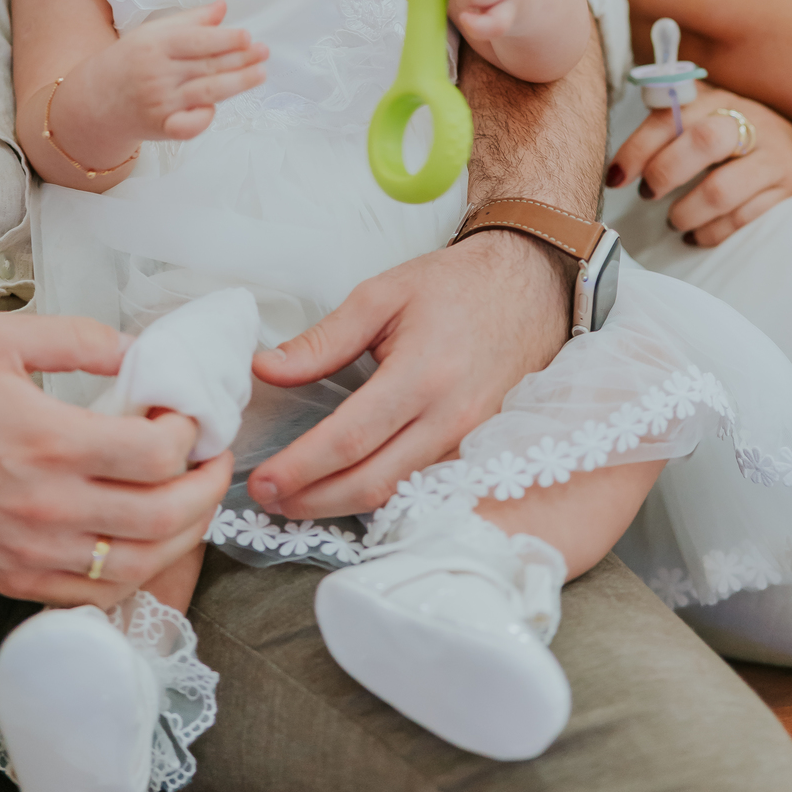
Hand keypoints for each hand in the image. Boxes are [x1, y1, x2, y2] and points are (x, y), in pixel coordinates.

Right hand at [0, 313, 232, 605]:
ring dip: (186, 532)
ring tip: (196, 499)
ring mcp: (36, 553)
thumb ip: (77, 337)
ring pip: (141, 562)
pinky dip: (141, 571)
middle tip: (216, 460)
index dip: (191, 434)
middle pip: (163, 515)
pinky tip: (151, 540)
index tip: (192, 417)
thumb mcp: (2, 339)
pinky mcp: (22, 582)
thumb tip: (137, 351)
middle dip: (208, 487)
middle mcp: (49, 507)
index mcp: (50, 442)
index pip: (156, 453)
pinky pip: (101, 594)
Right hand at [84, 0, 268, 145]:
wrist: (95, 100)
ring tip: (260, 73)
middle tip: (264, 52)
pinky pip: (190, 125)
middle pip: (207, 67)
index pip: (197, 41)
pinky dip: (205, 117)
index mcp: (154, 45)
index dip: (225, 39)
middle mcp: (156, 74)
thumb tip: (223, 7)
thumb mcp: (153, 33)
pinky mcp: (162, 128)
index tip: (248, 36)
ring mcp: (159, 103)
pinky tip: (218, 106)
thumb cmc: (130, 61)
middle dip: (240, 60)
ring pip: (206, 93)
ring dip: (237, 84)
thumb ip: (190, 20)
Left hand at [246, 230, 569, 518]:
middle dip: (312, 500)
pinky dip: (380, 496)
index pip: (350, 439)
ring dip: (341, 506)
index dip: (301, 467)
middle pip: (371, 483)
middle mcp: (450, 419)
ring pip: (397, 494)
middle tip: (267, 498)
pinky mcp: (477, 450)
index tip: (261, 480)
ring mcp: (469, 441)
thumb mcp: (381, 294)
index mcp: (421, 375)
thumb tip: (266, 369)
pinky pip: (422, 487)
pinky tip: (346, 491)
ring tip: (295, 499)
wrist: (530, 287)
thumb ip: (323, 340)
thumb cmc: (453, 286)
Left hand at [609, 84, 791, 247]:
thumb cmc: (742, 139)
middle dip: (664, 173)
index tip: (616, 176)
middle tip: (648, 193)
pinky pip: (744, 219)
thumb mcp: (711, 116)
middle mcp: (751, 123)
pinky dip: (712, 232)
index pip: (672, 115)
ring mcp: (774, 159)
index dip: (638, 147)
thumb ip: (672, 122)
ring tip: (674, 220)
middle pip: (701, 142)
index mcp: (720, 100)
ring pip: (721, 190)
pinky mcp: (791, 192)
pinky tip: (698, 234)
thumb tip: (620, 158)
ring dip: (686, 212)